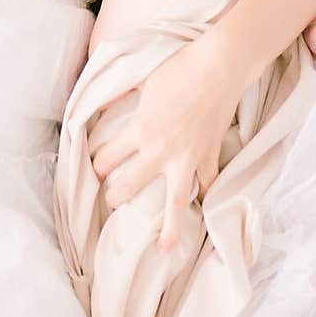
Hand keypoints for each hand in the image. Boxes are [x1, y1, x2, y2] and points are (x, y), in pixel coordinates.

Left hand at [91, 31, 239, 252]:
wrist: (219, 68)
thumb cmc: (180, 67)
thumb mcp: (142, 78)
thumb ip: (122, 94)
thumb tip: (105, 101)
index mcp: (140, 130)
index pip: (108, 158)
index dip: (98, 165)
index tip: (96, 169)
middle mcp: (161, 150)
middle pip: (131, 185)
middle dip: (116, 198)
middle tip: (111, 204)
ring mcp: (187, 157)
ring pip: (174, 202)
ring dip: (168, 227)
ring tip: (163, 248)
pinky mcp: (209, 155)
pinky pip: (207, 182)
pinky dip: (206, 194)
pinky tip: (203, 206)